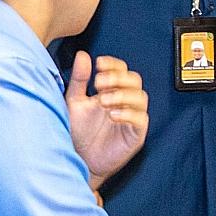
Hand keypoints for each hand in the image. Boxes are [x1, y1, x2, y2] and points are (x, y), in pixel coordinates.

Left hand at [65, 51, 147, 188]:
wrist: (79, 160)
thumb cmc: (78, 132)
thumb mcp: (74, 102)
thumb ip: (79, 80)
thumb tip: (83, 55)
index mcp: (111, 91)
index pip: (121, 70)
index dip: (113, 64)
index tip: (99, 64)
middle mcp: (124, 102)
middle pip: (134, 80)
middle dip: (117, 78)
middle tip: (99, 83)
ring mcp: (131, 118)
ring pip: (140, 97)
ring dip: (122, 95)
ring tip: (103, 101)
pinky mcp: (136, 135)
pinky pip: (141, 119)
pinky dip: (128, 114)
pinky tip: (112, 115)